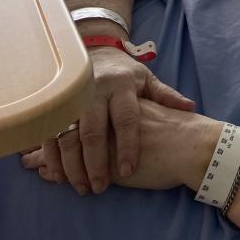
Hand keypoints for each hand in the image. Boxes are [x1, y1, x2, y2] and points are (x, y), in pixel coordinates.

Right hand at [28, 46, 194, 194]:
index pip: (126, 119)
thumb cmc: (126, 73)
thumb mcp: (147, 79)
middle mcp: (95, 91)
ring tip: (81, 187)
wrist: (97, 51)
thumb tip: (189, 107)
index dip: (127, 145)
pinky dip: (53, 156)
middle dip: (95, 162)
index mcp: (122, 86)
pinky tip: (59, 175)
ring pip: (68, 135)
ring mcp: (72, 98)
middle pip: (93, 130)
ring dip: (72, 164)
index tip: (129, 170)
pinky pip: (49, 133)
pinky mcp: (56, 105)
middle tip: (99, 188)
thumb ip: (165, 95)